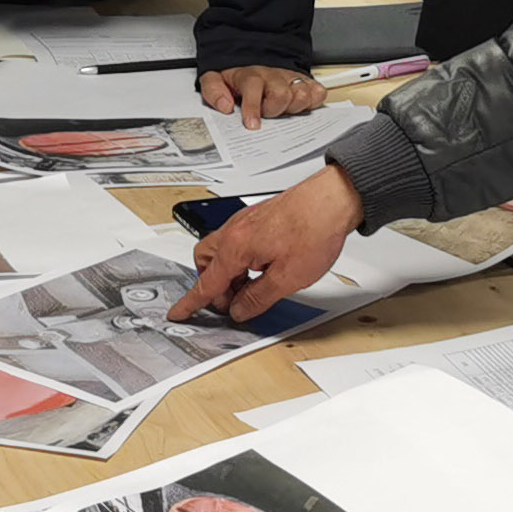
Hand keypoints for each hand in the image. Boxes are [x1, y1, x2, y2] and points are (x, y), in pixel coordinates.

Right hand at [174, 164, 361, 323]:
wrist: (333, 199)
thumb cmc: (314, 229)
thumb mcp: (287, 278)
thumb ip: (258, 298)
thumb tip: (239, 310)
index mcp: (236, 247)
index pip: (206, 283)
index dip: (191, 302)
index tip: (179, 313)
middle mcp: (235, 230)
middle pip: (205, 263)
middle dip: (211, 285)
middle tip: (232, 302)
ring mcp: (246, 222)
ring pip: (222, 252)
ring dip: (229, 273)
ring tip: (253, 287)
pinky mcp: (258, 219)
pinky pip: (237, 242)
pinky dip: (241, 260)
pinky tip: (263, 268)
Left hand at [201, 64, 327, 130]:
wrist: (255, 61)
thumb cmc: (238, 80)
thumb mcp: (216, 80)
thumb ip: (213, 91)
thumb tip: (224, 105)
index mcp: (250, 75)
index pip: (253, 86)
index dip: (253, 107)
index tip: (252, 125)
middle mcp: (273, 76)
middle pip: (281, 94)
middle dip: (274, 110)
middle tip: (267, 114)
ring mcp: (290, 79)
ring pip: (302, 93)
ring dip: (294, 107)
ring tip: (283, 110)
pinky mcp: (305, 83)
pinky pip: (318, 92)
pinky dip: (313, 101)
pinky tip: (300, 106)